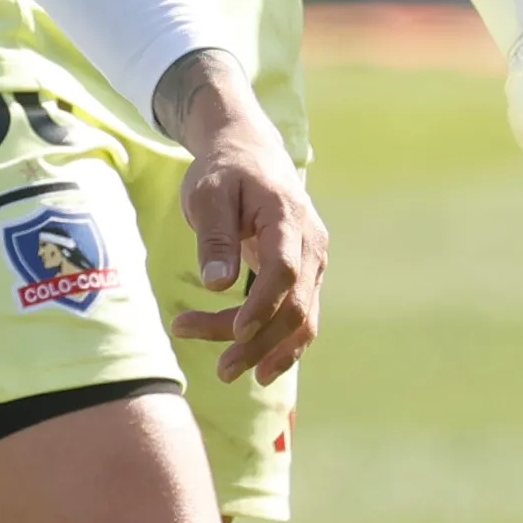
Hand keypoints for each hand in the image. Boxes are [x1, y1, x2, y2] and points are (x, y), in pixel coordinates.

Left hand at [155, 51, 328, 386]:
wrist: (250, 151)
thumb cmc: (224, 170)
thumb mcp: (208, 194)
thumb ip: (215, 237)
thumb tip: (218, 285)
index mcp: (287, 217)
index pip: (284, 271)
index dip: (262, 307)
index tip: (235, 333)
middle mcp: (311, 244)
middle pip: (294, 304)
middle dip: (259, 342)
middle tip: (220, 370)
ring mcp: (314, 261)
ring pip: (300, 317)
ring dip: (267, 349)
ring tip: (226, 371)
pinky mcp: (306, 274)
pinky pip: (302, 316)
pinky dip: (282, 343)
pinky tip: (258, 366)